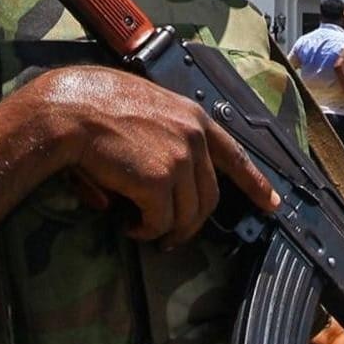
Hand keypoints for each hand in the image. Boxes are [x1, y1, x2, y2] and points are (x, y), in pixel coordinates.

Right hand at [20, 68, 280, 248]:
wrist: (72, 109)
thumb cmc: (95, 105)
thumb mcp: (145, 109)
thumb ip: (161, 141)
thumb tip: (153, 184)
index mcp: (193, 117)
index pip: (234, 155)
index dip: (255, 183)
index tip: (272, 204)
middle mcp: (194, 137)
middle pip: (209, 196)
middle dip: (193, 223)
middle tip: (174, 238)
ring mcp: (179, 159)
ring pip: (188, 215)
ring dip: (167, 231)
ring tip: (144, 232)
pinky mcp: (159, 181)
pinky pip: (160, 222)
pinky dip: (145, 230)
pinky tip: (130, 226)